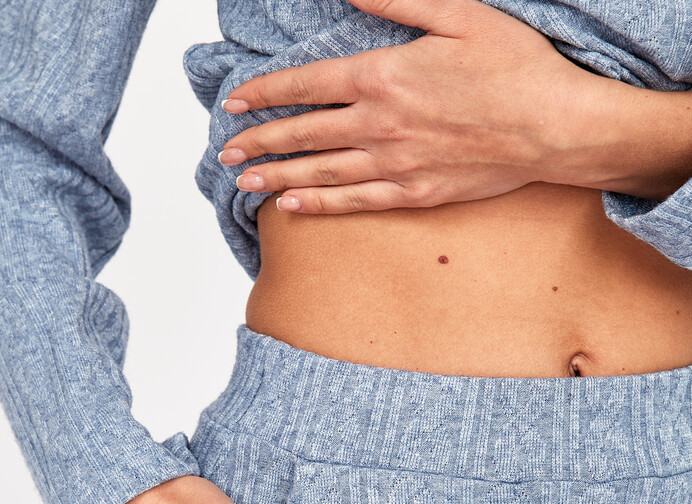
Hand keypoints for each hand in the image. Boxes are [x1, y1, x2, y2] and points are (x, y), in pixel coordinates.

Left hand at [217, 0, 616, 213]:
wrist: (553, 125)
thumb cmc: (514, 67)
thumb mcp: (457, 14)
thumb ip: (398, 3)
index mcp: (384, 75)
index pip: (307, 84)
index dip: (266, 93)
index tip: (236, 102)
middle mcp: (379, 124)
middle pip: (304, 132)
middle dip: (259, 141)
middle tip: (226, 151)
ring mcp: (394, 163)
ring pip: (321, 172)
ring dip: (278, 176)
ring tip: (243, 183)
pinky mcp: (413, 192)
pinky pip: (354, 202)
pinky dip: (319, 205)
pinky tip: (292, 207)